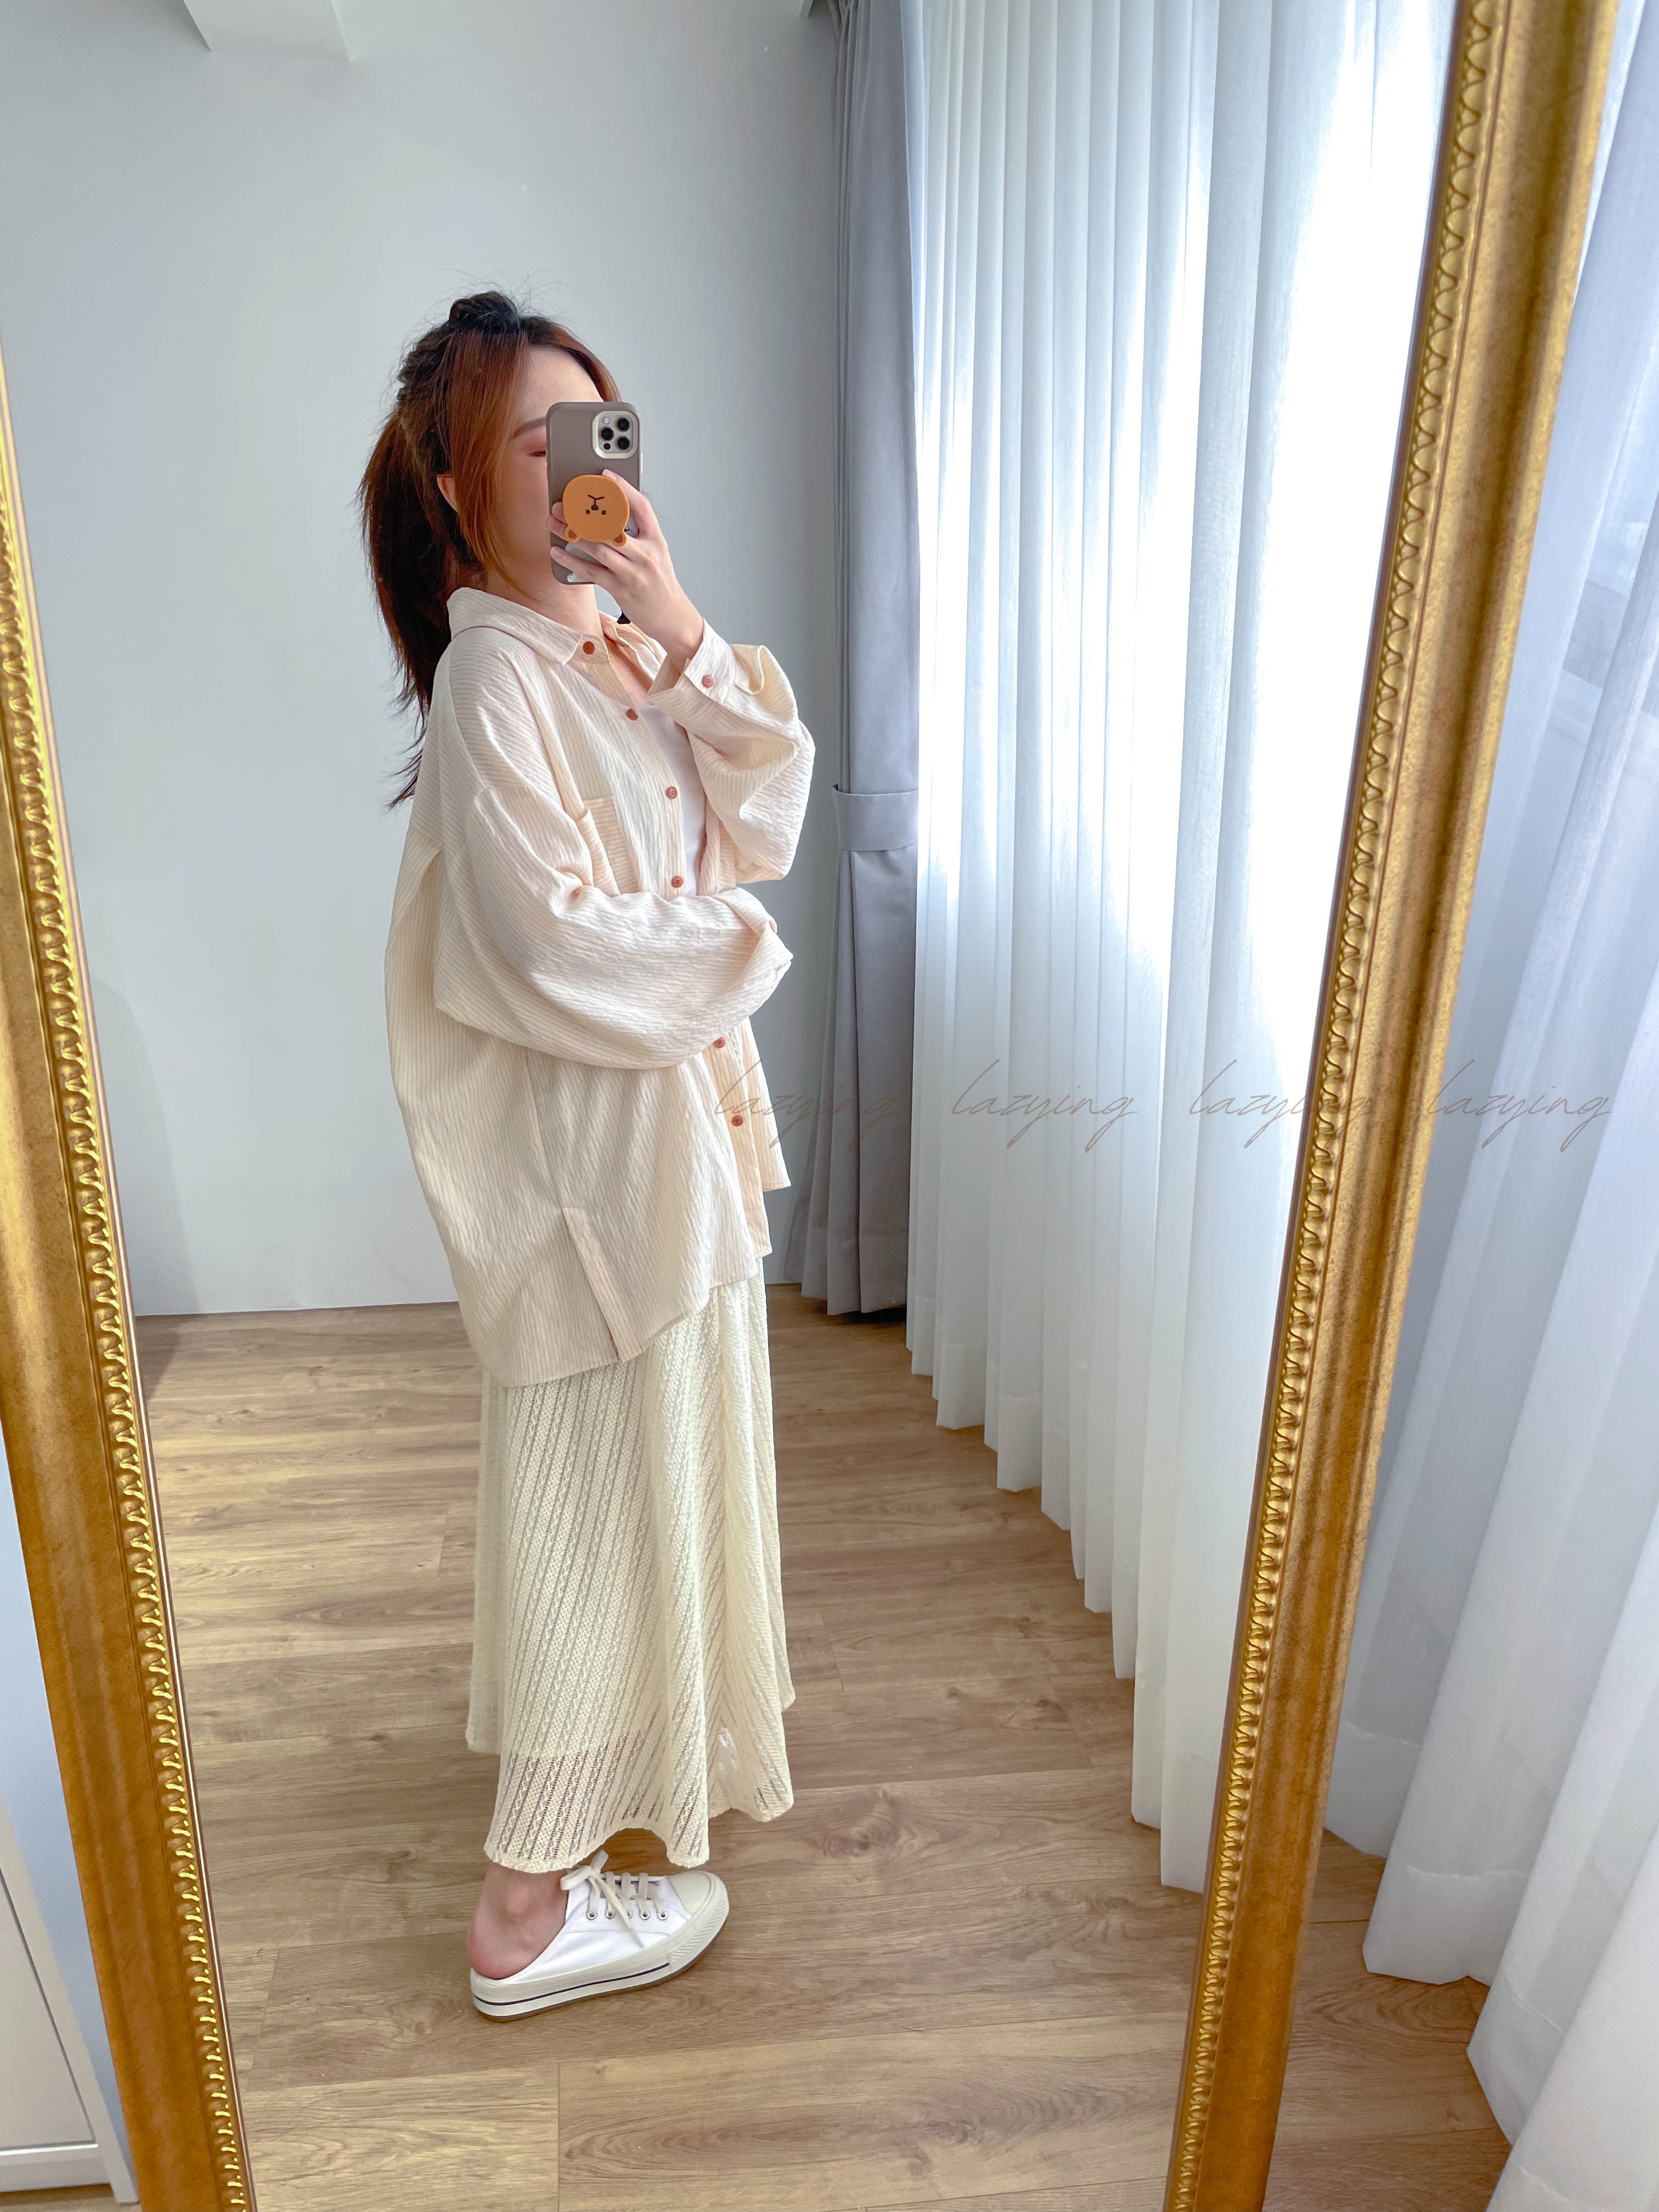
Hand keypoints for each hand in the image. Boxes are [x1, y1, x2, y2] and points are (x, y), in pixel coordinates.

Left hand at [551, 474, 704, 670]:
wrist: (671, 616)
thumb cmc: (659, 583)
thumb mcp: (655, 554)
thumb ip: (636, 535)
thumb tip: (604, 517)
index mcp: (656, 540)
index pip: (641, 507)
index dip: (623, 488)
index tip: (605, 476)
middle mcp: (646, 554)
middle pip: (611, 526)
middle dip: (583, 513)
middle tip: (561, 503)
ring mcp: (633, 572)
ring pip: (598, 547)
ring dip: (572, 534)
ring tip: (553, 523)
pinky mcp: (621, 589)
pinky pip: (591, 571)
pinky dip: (571, 561)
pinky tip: (557, 552)